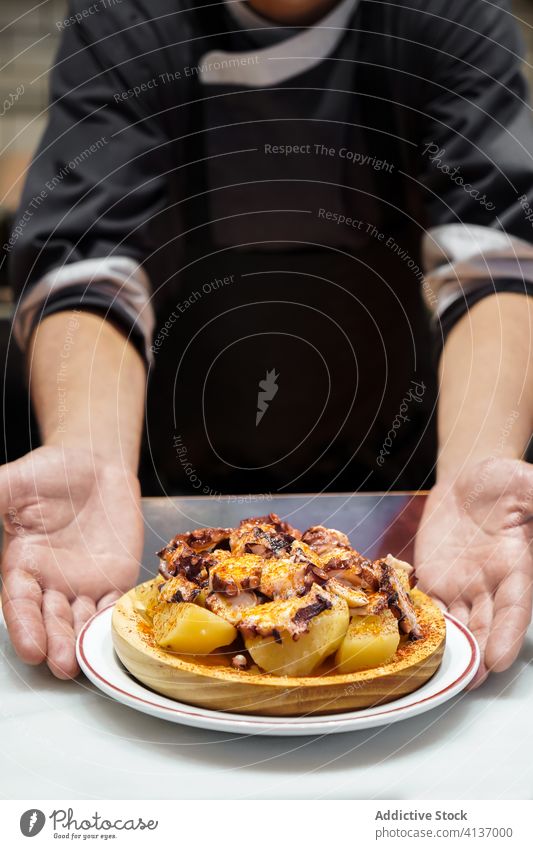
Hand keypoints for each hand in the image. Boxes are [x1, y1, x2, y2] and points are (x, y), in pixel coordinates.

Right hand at [0, 445, 142, 677]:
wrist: (96, 461)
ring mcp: (84, 582)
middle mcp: (51, 580)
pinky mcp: (115, 577)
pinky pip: (115, 603)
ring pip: (81, 619)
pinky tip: (115, 636)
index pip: (20, 603)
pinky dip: (114, 621)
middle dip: (55, 643)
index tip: (31, 649)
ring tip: (82, 663)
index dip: (25, 627)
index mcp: (23, 563)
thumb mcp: (15, 483)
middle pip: (51, 619)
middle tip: (60, 666)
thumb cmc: (51, 471)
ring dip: (80, 642)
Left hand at [415, 458, 532, 686]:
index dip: (508, 634)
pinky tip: (413, 643)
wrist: (469, 478)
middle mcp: (490, 584)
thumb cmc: (504, 482)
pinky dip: (421, 624)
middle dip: (479, 653)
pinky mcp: (435, 578)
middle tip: (469, 680)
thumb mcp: (528, 486)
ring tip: (443, 674)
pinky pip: (427, 605)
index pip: (515, 608)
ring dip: (452, 648)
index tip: (501, 659)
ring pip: (458, 623)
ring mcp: (461, 584)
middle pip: (486, 625)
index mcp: (516, 566)